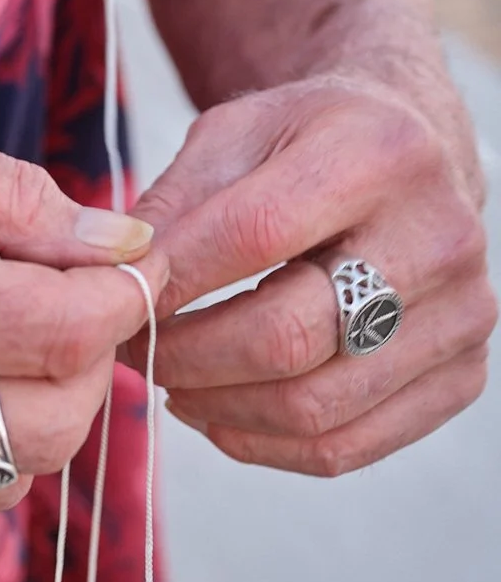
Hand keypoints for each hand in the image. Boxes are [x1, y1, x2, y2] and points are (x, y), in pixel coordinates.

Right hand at [0, 80, 165, 510]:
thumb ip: (10, 194)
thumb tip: (118, 246)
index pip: (52, 333)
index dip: (120, 296)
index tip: (130, 258)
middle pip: (47, 426)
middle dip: (92, 361)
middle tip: (76, 294)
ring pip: (6, 469)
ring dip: (42, 402)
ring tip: (11, 321)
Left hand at [134, 71, 494, 474]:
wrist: (408, 159)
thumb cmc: (304, 144)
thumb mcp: (233, 134)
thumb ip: (172, 203)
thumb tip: (117, 281)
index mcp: (380, 153)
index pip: (256, 235)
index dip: (173, 279)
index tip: (118, 297)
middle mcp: (440, 236)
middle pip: (288, 336)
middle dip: (185, 355)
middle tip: (131, 347)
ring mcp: (463, 314)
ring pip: (313, 406)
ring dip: (215, 406)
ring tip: (168, 378)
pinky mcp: (462, 375)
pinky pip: (344, 446)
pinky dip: (261, 442)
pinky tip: (216, 411)